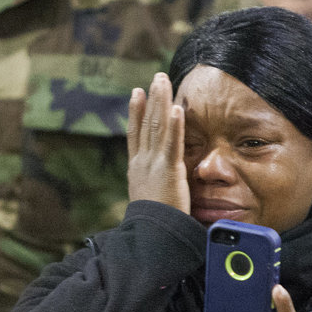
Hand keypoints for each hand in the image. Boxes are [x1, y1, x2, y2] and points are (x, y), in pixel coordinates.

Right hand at [126, 72, 189, 212]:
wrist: (152, 234)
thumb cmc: (154, 222)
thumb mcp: (148, 198)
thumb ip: (151, 184)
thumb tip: (153, 181)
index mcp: (137, 168)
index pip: (135, 134)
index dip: (135, 112)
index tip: (136, 93)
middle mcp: (142, 162)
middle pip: (145, 123)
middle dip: (151, 98)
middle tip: (156, 77)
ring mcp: (154, 164)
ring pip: (156, 126)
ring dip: (160, 101)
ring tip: (163, 81)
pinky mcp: (169, 170)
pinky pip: (172, 143)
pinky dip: (175, 125)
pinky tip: (177, 108)